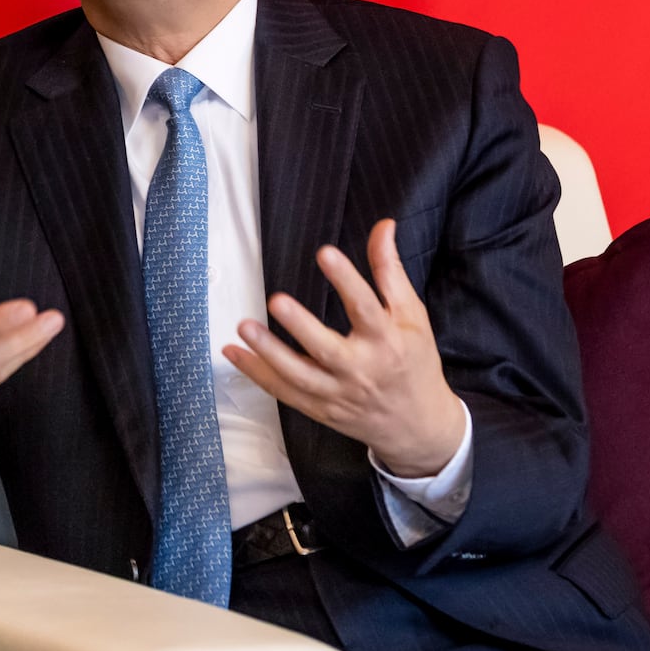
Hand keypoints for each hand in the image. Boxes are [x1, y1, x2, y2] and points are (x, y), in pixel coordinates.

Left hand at [222, 219, 463, 476]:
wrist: (417, 425)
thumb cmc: (414, 361)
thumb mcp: (411, 315)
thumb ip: (390, 271)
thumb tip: (382, 225)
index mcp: (387, 341)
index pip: (366, 308)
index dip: (346, 280)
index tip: (325, 253)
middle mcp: (361, 370)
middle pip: (327, 350)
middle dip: (301, 326)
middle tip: (276, 300)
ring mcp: (337, 393)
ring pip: (298, 376)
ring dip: (268, 353)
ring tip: (243, 326)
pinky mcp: (319, 408)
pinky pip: (283, 391)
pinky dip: (256, 374)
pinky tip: (232, 352)